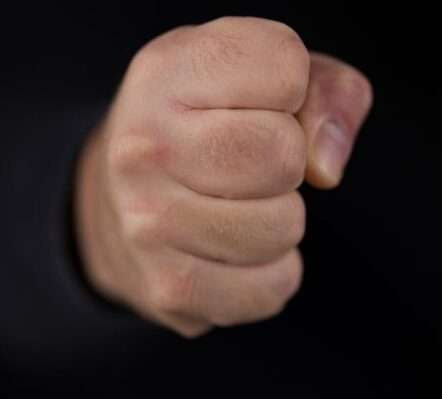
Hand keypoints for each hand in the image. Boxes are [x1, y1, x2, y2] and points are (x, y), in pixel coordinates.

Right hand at [74, 17, 372, 336]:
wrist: (114, 201)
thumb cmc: (204, 127)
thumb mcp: (258, 75)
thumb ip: (324, 91)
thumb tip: (326, 167)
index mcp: (164, 73)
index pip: (285, 67)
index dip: (294, 87)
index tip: (257, 102)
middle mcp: (143, 146)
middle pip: (283, 156)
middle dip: (289, 161)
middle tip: (250, 162)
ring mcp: (148, 224)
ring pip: (284, 227)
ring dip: (280, 219)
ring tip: (238, 204)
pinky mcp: (168, 288)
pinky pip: (273, 287)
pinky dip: (270, 273)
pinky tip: (232, 249)